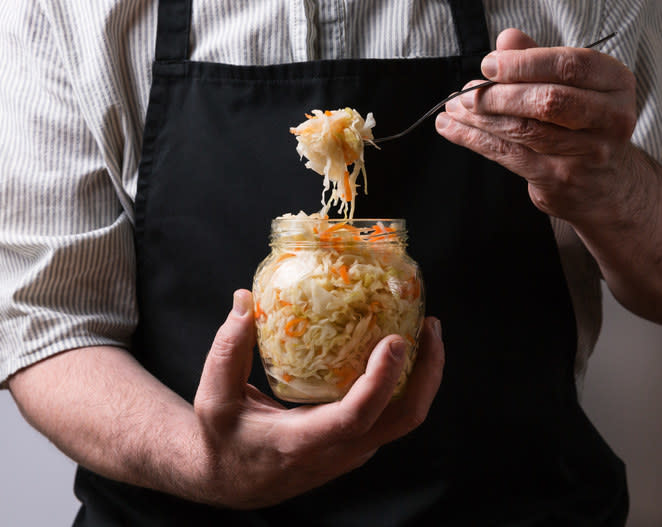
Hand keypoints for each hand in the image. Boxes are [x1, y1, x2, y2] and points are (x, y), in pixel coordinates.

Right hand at [192, 289, 443, 508]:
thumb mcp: (214, 397)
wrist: (232, 482)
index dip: (381, 379)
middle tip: (430, 326)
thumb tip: (243, 299)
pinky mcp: (356, 445)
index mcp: (303, 442)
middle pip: (402, 419)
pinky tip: (398, 350)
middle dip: (427, 372)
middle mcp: (338, 451)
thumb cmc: (223, 439)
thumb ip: (227, 349)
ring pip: (404, 418)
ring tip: (425, 331)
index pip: (355, 416)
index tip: (396, 340)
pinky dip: (405, 383)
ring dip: (423, 375)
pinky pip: (392, 414)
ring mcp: (352, 451)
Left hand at [436, 28, 636, 222]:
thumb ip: (540, 62)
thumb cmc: (582, 126)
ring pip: (524, 130)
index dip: (523, 63)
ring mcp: (587, 152)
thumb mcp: (572, 87)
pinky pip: (509, 155)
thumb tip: (506, 40)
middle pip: (547, 101)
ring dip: (479, 119)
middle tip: (465, 95)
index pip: (568, 66)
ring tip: (453, 110)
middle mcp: (609, 117)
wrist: (604, 183)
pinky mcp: (559, 178)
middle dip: (498, 96)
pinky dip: (475, 140)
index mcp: (615, 83)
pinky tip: (453, 130)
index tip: (488, 65)